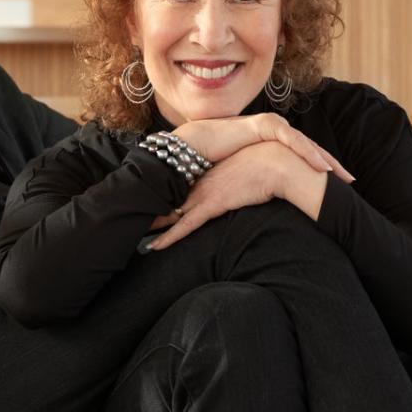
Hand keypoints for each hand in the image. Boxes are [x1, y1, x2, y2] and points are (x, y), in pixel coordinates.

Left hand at [148, 140, 348, 249]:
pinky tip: (155, 246)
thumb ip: (237, 177)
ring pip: (171, 212)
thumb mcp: (248, 169)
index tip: (148, 198)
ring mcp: (204, 193)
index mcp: (208, 172)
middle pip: (168, 197)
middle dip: (150, 207)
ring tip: (134, 231)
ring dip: (154, 224)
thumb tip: (237, 184)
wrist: (280, 165)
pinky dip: (169, 238)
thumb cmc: (270, 167)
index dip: (162, 193)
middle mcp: (202, 181)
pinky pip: (185, 226)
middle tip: (131, 214)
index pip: (178, 185)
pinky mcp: (212, 205)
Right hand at [173, 114, 352, 182]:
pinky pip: (292, 139)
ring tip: (338, 175)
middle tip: (350, 181)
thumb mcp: (240, 171)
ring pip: (305, 143)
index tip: (337, 186)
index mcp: (270, 141)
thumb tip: (262, 197)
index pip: (301, 155)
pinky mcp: (263, 125)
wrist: (194, 144)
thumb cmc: (212, 160)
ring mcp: (269, 125)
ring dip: (323, 159)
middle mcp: (273, 130)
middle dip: (330, 164)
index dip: (319, 168)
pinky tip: (321, 166)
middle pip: (309, 148)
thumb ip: (253, 178)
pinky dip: (308, 152)